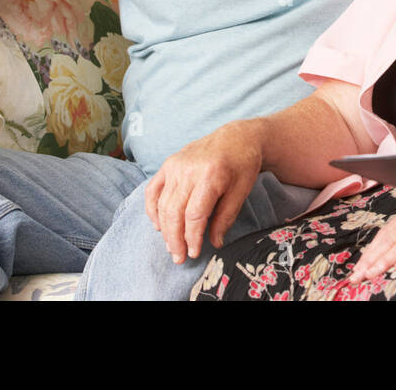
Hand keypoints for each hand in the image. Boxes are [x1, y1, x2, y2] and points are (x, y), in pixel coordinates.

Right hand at [144, 121, 262, 263]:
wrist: (236, 137)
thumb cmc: (242, 165)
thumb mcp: (242, 191)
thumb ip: (226, 218)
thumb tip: (215, 243)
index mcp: (211, 176)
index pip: (194, 215)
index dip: (192, 237)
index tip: (194, 253)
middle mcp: (189, 169)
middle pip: (175, 212)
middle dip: (175, 239)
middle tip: (179, 258)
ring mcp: (176, 165)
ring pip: (163, 204)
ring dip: (164, 229)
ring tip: (171, 247)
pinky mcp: (168, 164)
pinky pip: (153, 190)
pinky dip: (152, 209)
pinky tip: (158, 225)